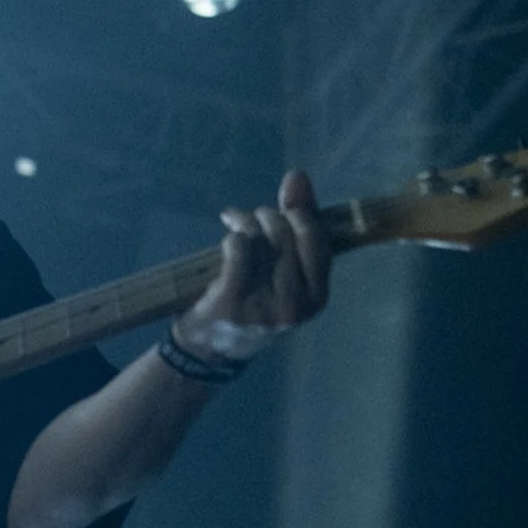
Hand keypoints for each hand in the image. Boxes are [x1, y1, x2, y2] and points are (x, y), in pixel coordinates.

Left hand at [175, 169, 331, 362]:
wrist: (209, 351)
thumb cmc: (253, 305)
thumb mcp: (285, 275)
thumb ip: (297, 226)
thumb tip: (298, 176)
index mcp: (316, 299)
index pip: (318, 240)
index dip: (299, 214)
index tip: (283, 207)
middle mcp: (294, 306)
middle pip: (288, 235)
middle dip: (269, 215)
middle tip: (254, 216)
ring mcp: (263, 307)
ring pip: (262, 239)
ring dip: (246, 220)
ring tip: (236, 220)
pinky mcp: (231, 303)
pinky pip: (238, 250)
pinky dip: (233, 235)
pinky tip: (229, 236)